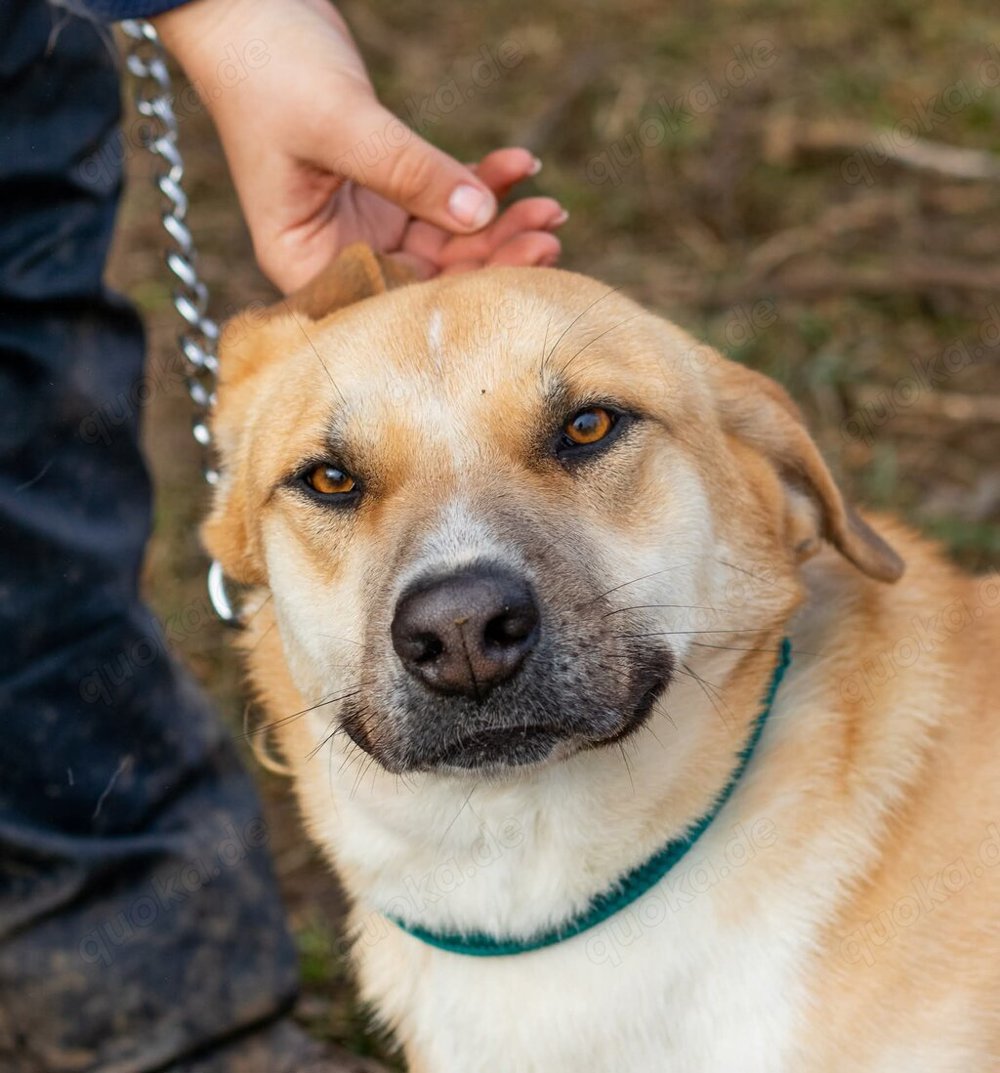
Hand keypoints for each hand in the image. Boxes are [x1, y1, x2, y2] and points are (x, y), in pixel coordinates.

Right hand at [154, 0, 565, 292]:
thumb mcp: (341, 124)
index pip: (389, 298)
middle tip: (547, 238)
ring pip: (444, 241)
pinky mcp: (386, 188)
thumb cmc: (266, 65)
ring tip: (549, 209)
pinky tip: (520, 165)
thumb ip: (409, 173)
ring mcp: (362, 221)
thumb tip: (481, 216)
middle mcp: (334, 249)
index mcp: (302, 259)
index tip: (517, 269)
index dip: (455, 294)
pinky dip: (483, 182)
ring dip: (497, 223)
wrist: (247, 3)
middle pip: (425, 277)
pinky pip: (444, 197)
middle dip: (489, 258)